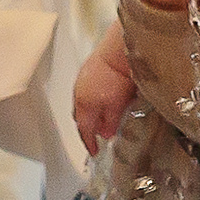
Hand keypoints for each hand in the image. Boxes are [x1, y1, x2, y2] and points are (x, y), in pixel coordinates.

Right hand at [73, 24, 137, 156]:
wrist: (121, 48)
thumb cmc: (120, 75)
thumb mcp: (117, 106)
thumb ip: (110, 122)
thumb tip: (105, 134)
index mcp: (84, 104)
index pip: (83, 130)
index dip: (89, 143)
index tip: (95, 151)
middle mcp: (79, 92)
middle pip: (80, 116)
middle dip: (89, 127)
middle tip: (99, 134)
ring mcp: (83, 79)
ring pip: (83, 102)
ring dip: (91, 112)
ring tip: (104, 117)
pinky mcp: (89, 68)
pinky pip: (87, 90)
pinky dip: (94, 99)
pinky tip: (105, 98)